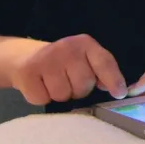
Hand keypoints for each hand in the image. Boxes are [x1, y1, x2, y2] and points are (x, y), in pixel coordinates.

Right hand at [10, 34, 126, 104]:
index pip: (104, 63)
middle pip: (84, 85)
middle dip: (79, 90)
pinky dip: (42, 98)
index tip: (119, 94)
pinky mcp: (27, 72)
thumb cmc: (62, 62)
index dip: (114, 80)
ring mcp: (46, 59)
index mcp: (85, 43)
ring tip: (53, 83)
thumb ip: (101, 71)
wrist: (24, 57)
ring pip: (63, 95)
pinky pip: (43, 99)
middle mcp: (67, 48)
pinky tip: (40, 85)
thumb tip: (115, 89)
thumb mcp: (84, 59)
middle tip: (69, 81)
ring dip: (60, 95)